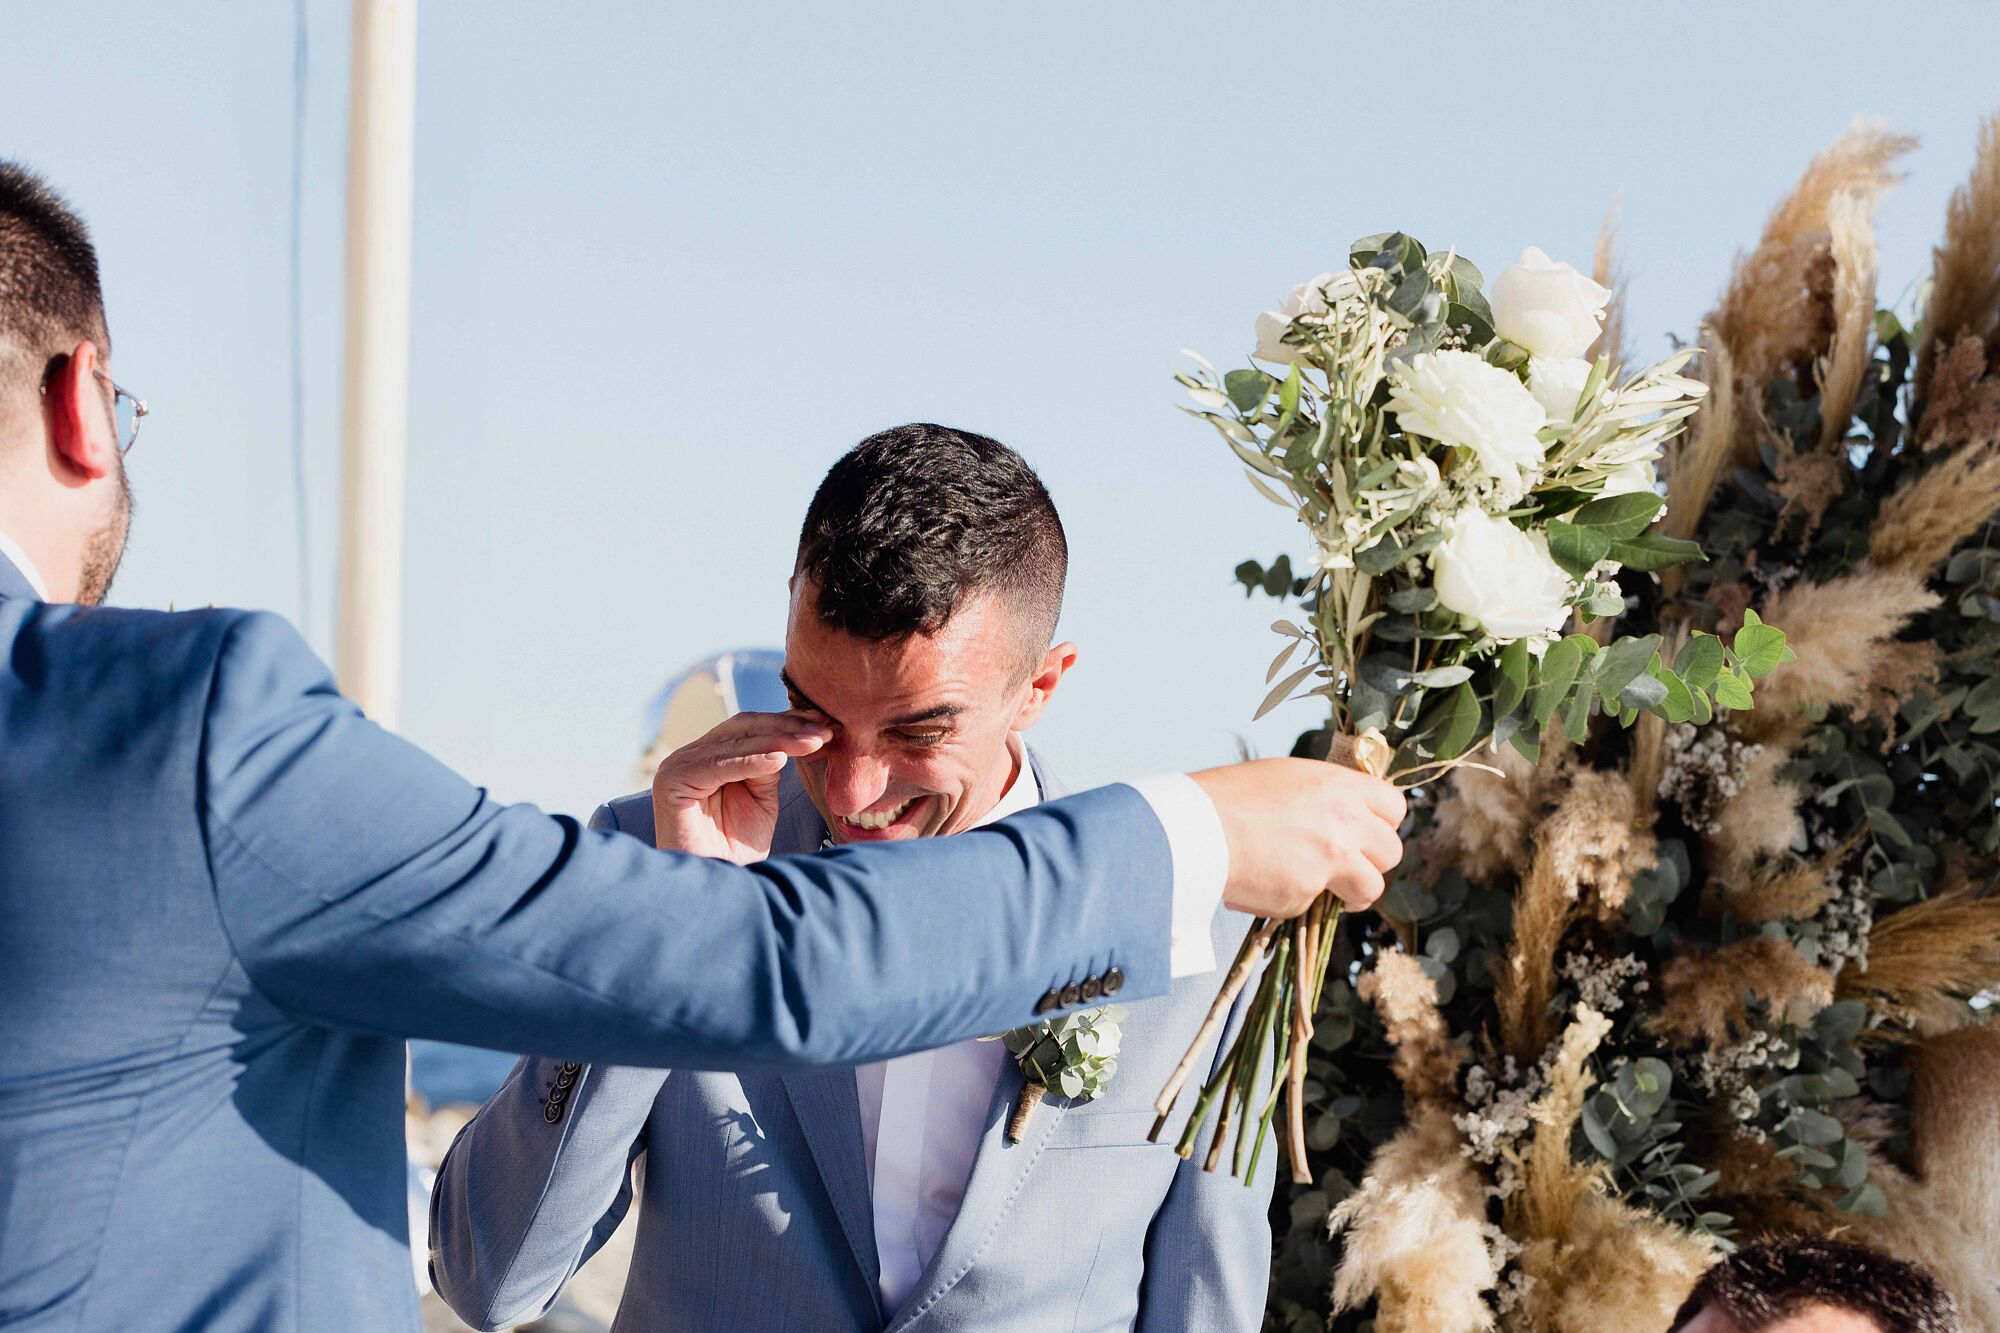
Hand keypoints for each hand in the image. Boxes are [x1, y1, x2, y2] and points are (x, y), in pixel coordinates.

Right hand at [650, 712, 831, 862]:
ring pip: (735, 742)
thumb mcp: (761, 801)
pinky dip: (751, 761)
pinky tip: (779, 760)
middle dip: (787, 727)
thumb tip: (786, 742)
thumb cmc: (736, 849)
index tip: (827, 725)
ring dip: (778, 740)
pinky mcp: (672, 781)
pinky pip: (717, 765)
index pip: (750, 728)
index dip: (788, 724)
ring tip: (813, 742)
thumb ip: (767, 769)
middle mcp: (690, 756)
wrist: (715, 887)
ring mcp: (678, 766)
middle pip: (743, 727)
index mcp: (709, 756)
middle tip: (826, 730)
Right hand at [1189, 758, 1405, 918]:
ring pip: (1372, 887)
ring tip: (1326, 886)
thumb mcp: (1288, 777)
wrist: (1198, 827)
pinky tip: (1274, 883)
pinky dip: (1301, 900)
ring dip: (1354, 891)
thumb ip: (1326, 796)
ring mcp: (1331, 859)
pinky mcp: (1308, 892)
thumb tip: (1346, 815)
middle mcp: (1345, 821)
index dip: (1383, 823)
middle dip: (1372, 861)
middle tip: (1347, 864)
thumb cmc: (1232, 797)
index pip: (1395, 806)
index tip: (1367, 832)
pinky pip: (1320, 904)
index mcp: (1340, 785)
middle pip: (1392, 851)